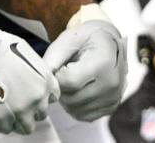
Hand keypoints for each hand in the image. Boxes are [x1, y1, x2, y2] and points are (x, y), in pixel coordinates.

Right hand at [0, 7, 59, 134]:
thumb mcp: (27, 54)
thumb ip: (35, 73)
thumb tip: (32, 83)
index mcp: (46, 80)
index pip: (53, 98)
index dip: (42, 97)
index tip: (31, 95)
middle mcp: (37, 98)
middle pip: (41, 115)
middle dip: (31, 111)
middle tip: (16, 104)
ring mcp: (20, 110)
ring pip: (26, 128)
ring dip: (17, 121)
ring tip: (5, 111)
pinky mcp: (0, 119)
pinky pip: (6, 129)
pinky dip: (1, 124)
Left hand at [42, 5, 126, 121]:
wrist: (109, 42)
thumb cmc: (87, 38)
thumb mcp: (69, 39)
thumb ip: (53, 58)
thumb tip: (40, 81)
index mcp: (103, 62)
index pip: (70, 81)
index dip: (57, 76)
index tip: (59, 67)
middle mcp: (112, 83)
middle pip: (72, 99)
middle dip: (61, 89)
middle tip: (64, 73)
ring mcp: (114, 97)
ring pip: (75, 110)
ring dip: (67, 99)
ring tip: (72, 81)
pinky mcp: (112, 107)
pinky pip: (84, 115)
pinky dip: (75, 106)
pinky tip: (79, 90)